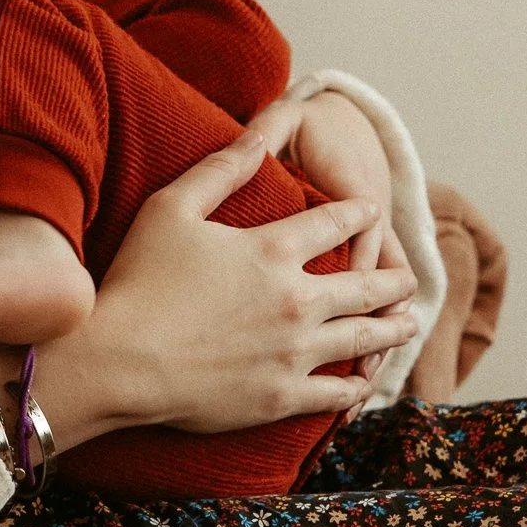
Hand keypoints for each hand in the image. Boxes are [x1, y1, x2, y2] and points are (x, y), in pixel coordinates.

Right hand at [26, 110, 418, 448]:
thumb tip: (262, 129)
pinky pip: (336, 394)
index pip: (336, 221)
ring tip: (408, 323)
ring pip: (364, 338)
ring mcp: (293, 352)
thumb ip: (223, 168)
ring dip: (393, 329)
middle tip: (408, 278)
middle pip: (366, 285)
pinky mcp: (280, 397)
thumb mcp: (171, 208)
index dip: (359, 213)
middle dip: (394, 279)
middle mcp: (296, 300)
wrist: (118, 362)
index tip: (372, 212)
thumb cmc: (137, 281)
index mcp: (273, 250)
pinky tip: (366, 383)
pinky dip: (357, 387)